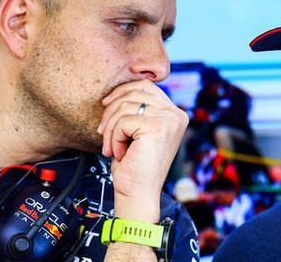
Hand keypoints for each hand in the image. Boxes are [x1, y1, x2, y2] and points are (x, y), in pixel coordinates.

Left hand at [98, 79, 188, 220]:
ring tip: (110, 146)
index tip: (105, 105)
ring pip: (126, 105)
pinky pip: (123, 120)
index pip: (145, 86)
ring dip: (110, 127)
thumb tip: (121, 87)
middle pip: (135, 90)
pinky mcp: (158, 128)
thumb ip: (138, 109)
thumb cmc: (134, 165)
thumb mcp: (137, 131)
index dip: (122, 92)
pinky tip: (118, 152)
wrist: (137, 194)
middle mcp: (177, 115)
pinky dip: (114, 136)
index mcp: (176, 114)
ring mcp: (170, 120)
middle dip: (112, 109)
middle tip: (102, 131)